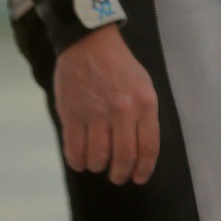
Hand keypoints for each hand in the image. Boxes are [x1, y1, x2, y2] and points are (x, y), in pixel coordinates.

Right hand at [53, 25, 159, 184]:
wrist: (89, 42)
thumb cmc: (120, 66)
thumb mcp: (144, 85)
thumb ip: (145, 116)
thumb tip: (142, 152)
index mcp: (144, 103)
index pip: (148, 148)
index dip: (144, 170)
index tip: (139, 178)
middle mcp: (122, 110)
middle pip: (123, 158)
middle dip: (120, 174)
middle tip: (117, 176)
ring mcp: (95, 112)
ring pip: (98, 158)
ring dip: (98, 167)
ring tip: (98, 164)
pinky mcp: (72, 113)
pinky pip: (74, 150)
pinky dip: (78, 162)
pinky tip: (81, 161)